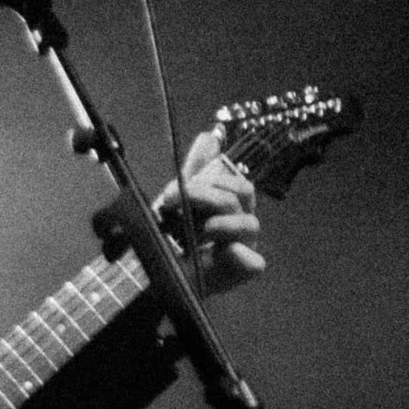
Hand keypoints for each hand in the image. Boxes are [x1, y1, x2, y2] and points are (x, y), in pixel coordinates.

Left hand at [157, 130, 265, 294]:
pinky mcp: (239, 271)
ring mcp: (243, 247)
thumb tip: (209, 136)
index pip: (237, 182)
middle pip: (241, 195)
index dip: (211, 179)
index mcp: (230, 204)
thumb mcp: (179, 197)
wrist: (155, 272)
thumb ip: (195, 167)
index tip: (176, 190)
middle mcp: (239, 223)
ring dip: (222, 221)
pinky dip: (242, 256)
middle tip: (176, 202)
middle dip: (205, 194)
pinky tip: (228, 251)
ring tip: (202, 229)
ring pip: (250, 223)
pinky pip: (254, 262)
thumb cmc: (173, 234)